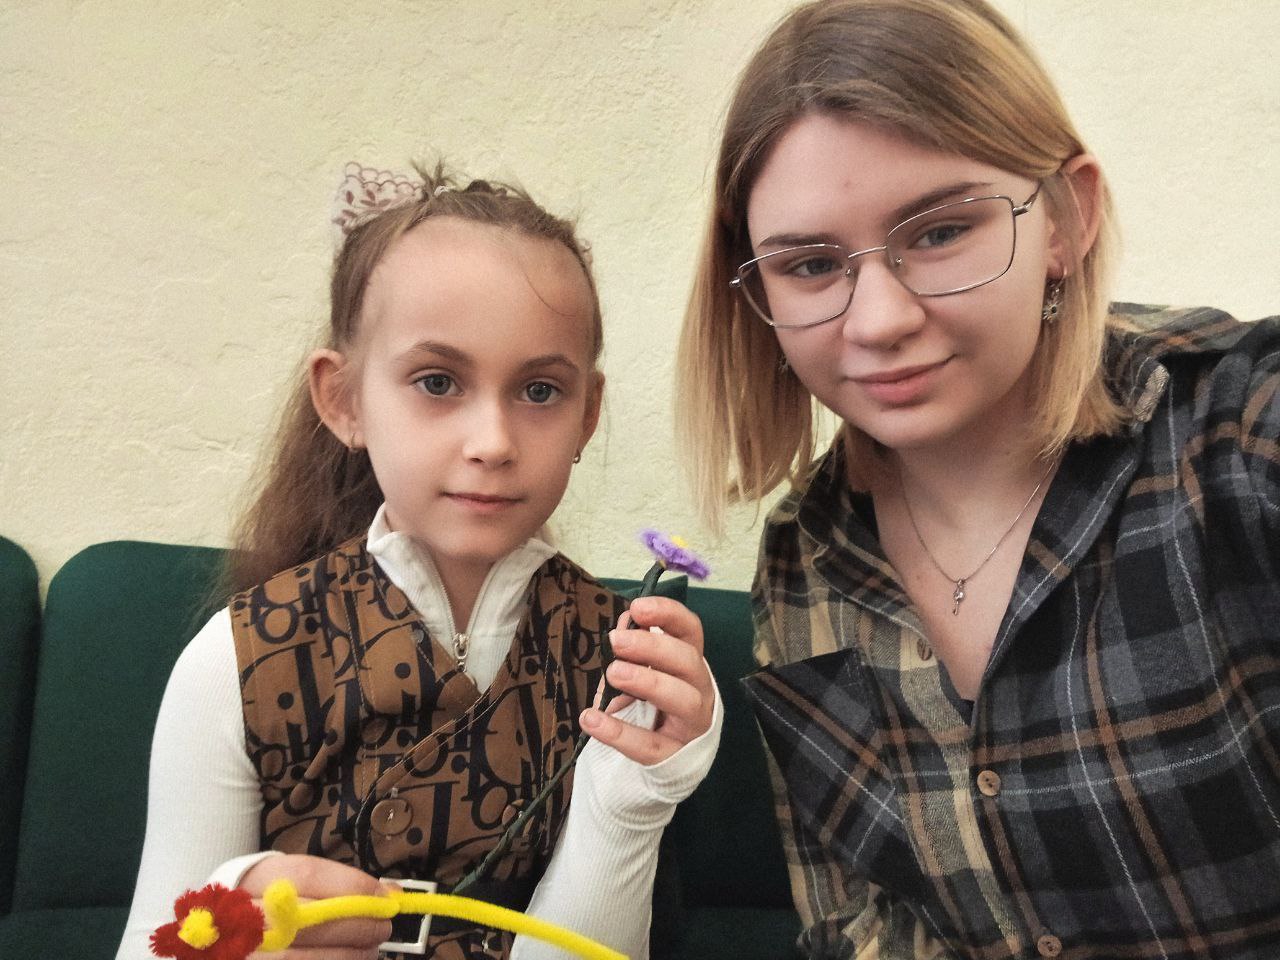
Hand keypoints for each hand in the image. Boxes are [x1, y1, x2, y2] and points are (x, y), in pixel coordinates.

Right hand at [240, 854, 391, 958]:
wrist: (221, 931)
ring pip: (299, 957)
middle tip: (384, 927)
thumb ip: (337, 885)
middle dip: (355, 925)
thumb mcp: (294, 881)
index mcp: (254, 878)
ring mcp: (241, 952)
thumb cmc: (270, 902)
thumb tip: (390, 894)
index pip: (308, 875)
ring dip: (347, 955)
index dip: (352, 887)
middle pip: (307, 918)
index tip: (385, 899)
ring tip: (370, 950)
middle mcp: (240, 915)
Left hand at [580, 596, 714, 764]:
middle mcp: (700, 690)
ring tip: (613, 673)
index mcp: (691, 663)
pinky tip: (591, 719)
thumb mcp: (644, 672)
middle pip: (688, 662)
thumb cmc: (655, 703)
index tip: (638, 607)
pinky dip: (619, 733)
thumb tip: (624, 623)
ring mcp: (693, 725)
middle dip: (653, 647)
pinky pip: (649, 745)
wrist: (671, 759)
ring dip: (648, 682)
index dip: (669, 615)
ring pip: (682, 700)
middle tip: (616, 641)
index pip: (690, 630)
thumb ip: (634, 649)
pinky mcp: (675, 757)